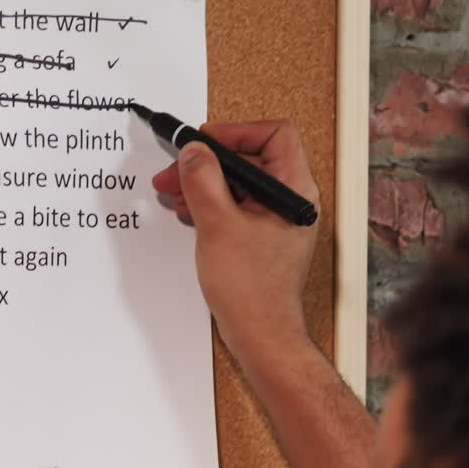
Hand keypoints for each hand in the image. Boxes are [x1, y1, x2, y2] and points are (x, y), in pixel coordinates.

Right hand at [151, 121, 320, 374]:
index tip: (205, 142)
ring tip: (173, 191)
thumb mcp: (218, 224)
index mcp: (295, 191)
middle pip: (251, 159)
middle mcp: (290, 202)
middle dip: (209, 162)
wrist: (260, 335)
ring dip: (204, 183)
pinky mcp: (260, 239)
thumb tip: (194, 151)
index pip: (275, 136)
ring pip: (239, 185)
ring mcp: (276, 221)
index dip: (238, 132)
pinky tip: (186, 211)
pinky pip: (235, 208)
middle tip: (177, 168)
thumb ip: (203, 180)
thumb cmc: (252, 290)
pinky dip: (210, 204)